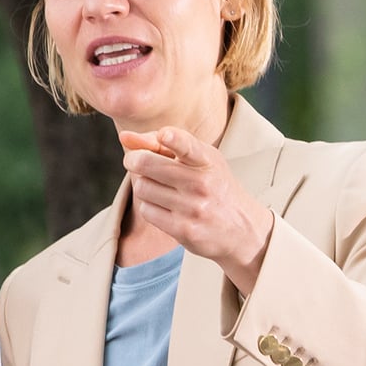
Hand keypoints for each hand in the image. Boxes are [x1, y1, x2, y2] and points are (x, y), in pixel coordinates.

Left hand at [119, 127, 275, 293]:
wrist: (241, 228)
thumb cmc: (213, 185)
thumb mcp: (199, 160)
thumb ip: (162, 144)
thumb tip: (124, 137)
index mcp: (208, 160)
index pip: (188, 146)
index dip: (173, 139)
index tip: (164, 135)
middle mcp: (201, 183)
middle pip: (147, 164)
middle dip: (133, 160)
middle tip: (133, 160)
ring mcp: (192, 208)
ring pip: (142, 188)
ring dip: (142, 185)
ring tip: (156, 186)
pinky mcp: (183, 230)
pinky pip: (146, 211)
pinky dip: (148, 206)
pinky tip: (162, 206)